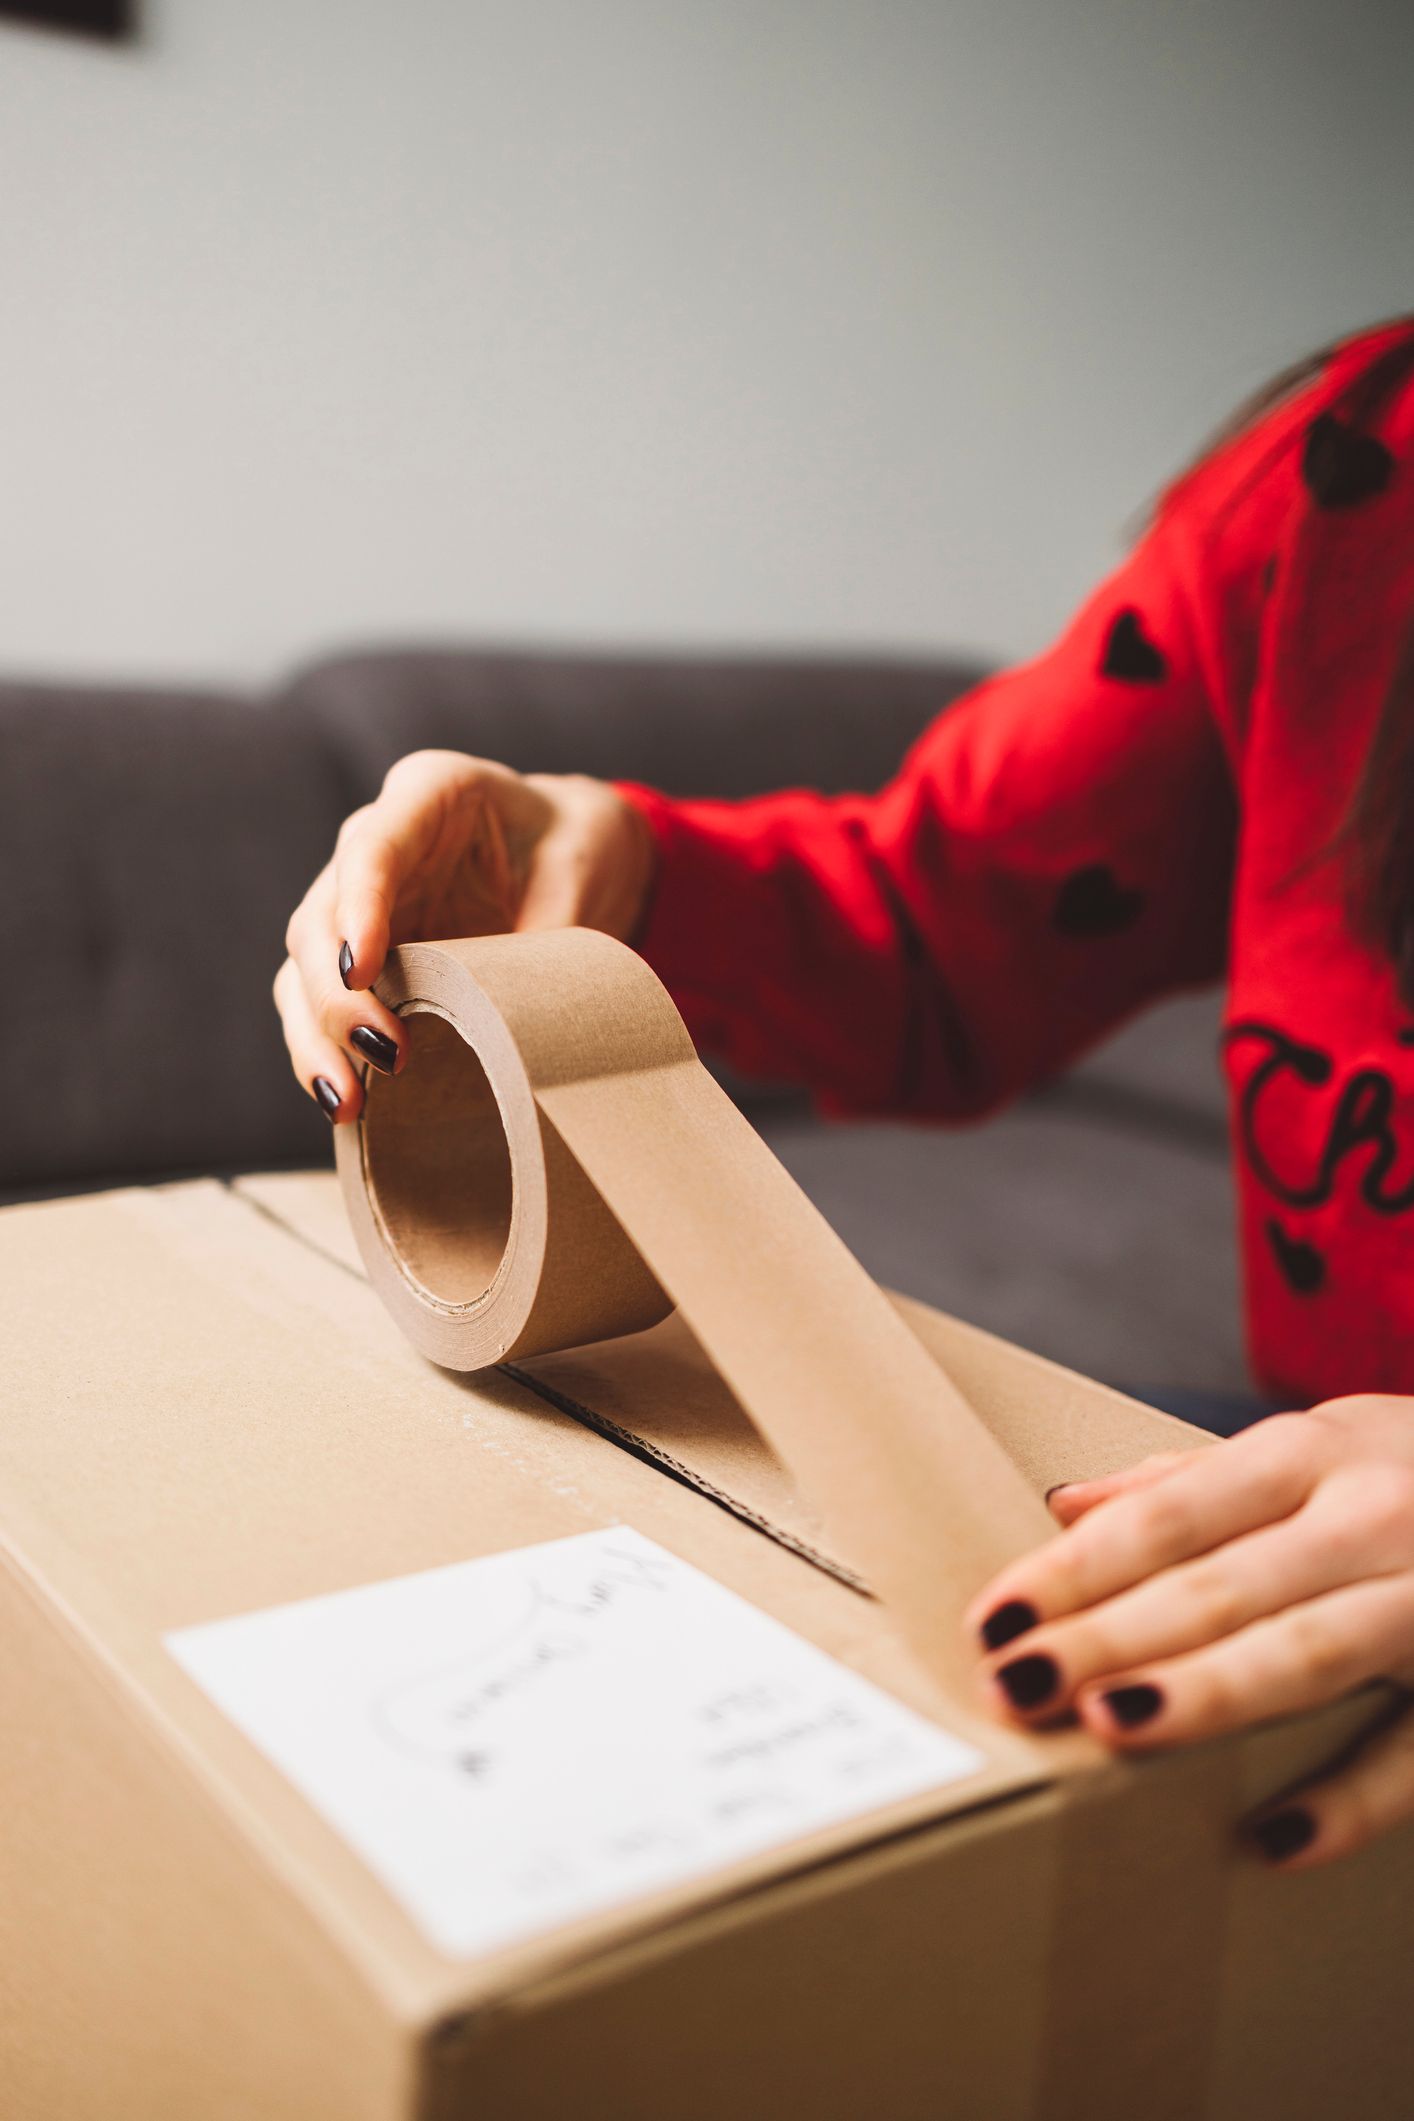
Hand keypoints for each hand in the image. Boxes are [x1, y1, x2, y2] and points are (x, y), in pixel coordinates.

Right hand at [274, 750, 655, 1120]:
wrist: (576, 853)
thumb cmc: (578, 848)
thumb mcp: (582, 873)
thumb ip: (548, 932)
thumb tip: (514, 1021)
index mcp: (429, 792)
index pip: (373, 848)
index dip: (359, 910)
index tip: (361, 971)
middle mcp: (376, 844)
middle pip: (319, 920)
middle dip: (334, 995)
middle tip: (379, 1053)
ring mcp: (358, 903)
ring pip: (303, 970)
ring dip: (316, 1037)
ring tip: (344, 1101)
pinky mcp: (361, 955)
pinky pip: (321, 1004)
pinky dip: (326, 1051)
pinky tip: (342, 1100)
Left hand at [965, 1394, 1413, 1868]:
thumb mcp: (1324, 1445)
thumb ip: (1195, 1481)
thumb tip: (1065, 1504)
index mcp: (1315, 1454)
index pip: (1170, 1515)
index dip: (1078, 1568)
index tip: (993, 1618)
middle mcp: (1375, 1514)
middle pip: (1219, 1583)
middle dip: (1108, 1637)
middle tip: (1012, 1685)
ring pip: (1311, 1650)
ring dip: (1208, 1691)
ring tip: (1110, 1728)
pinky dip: (1352, 1798)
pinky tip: (1270, 1841)